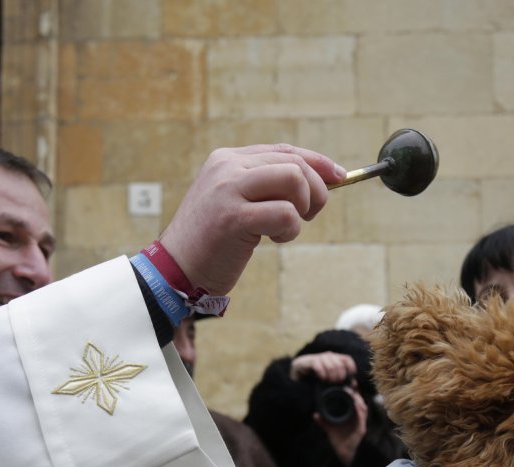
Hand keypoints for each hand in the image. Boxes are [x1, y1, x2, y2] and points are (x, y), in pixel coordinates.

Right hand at [159, 145, 344, 295]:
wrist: (175, 270)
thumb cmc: (211, 242)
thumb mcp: (235, 202)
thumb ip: (265, 186)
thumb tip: (321, 178)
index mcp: (226, 159)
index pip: (284, 150)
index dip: (317, 162)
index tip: (338, 176)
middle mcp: (227, 167)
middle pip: (294, 163)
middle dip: (315, 191)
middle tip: (306, 216)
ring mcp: (228, 190)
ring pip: (294, 179)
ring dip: (303, 208)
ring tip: (284, 228)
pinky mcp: (233, 217)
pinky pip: (286, 214)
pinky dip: (290, 230)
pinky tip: (271, 239)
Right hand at [289, 352, 356, 383]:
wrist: (293, 386)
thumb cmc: (313, 386)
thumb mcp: (329, 385)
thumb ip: (340, 383)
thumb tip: (354, 385)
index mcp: (332, 361)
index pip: (346, 359)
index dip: (350, 368)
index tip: (350, 378)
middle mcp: (324, 357)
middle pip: (338, 361)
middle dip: (339, 374)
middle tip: (336, 383)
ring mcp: (314, 358)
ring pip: (329, 361)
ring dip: (331, 374)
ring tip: (328, 382)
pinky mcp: (304, 361)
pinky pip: (317, 363)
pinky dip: (321, 372)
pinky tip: (321, 378)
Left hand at [315, 385, 367, 466]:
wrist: (344, 453)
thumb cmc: (339, 439)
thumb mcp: (329, 428)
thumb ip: (322, 421)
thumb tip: (315, 414)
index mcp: (352, 415)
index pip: (353, 400)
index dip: (352, 391)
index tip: (349, 382)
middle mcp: (358, 417)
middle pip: (359, 401)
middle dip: (356, 392)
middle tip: (351, 383)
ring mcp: (360, 423)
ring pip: (362, 407)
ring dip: (357, 399)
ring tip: (351, 391)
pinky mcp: (361, 429)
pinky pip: (361, 417)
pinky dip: (359, 410)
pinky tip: (356, 404)